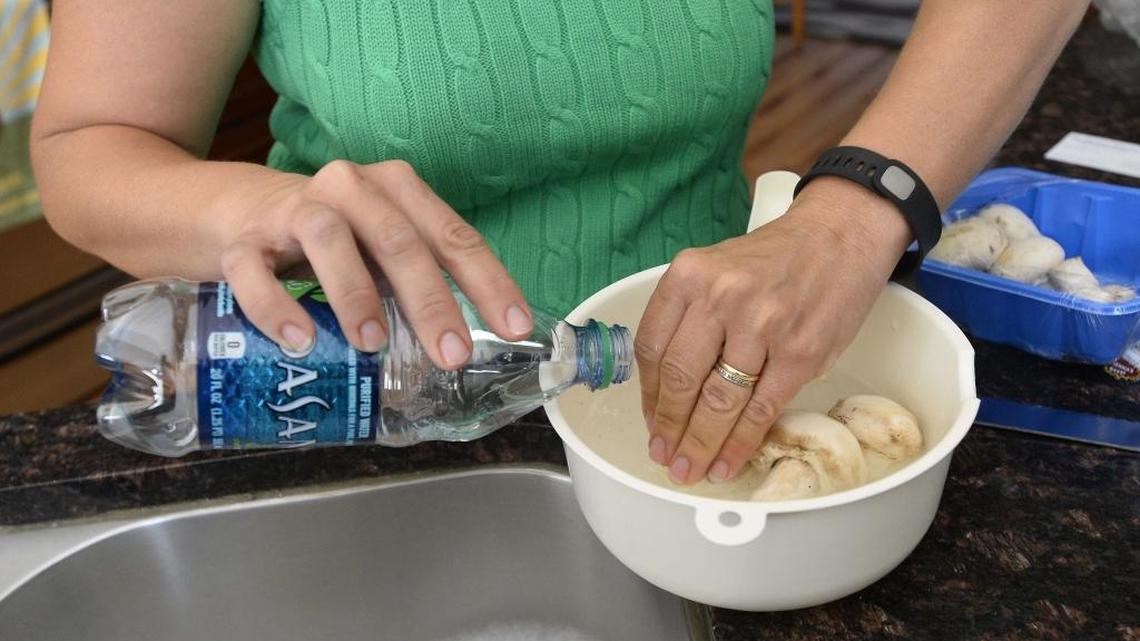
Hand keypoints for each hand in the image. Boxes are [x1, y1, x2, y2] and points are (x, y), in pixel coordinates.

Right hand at [211, 159, 531, 367]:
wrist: (237, 210)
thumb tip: (475, 343)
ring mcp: (294, 210)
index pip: (452, 236)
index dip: (488, 282)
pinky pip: (255, 271)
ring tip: (373, 344)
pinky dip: (277, 307)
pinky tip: (300, 343)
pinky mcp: (244, 240)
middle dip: (432, 300)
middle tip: (453, 354)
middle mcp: (350, 189)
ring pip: (328, 240)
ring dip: (355, 294)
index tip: (516, 328)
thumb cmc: (335, 236)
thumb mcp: (384, 247)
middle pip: (398, 239)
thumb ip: (423, 279)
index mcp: (397, 190)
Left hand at [634, 178, 911, 483]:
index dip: (647, 395)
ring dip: (700, 444)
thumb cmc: (774, 257)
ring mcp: (762, 326)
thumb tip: (669, 388)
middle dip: (669, 428)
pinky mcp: (801, 353)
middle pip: (680, 379)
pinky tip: (727, 463)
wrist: (839, 235)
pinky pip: (761, 409)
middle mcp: (720, 298)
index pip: (652, 347)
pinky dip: (741, 443)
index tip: (649, 420)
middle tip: (663, 456)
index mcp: (689, 275)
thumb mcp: (716, 268)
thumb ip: (689, 316)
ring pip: (718, 401)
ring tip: (689, 470)